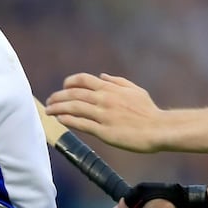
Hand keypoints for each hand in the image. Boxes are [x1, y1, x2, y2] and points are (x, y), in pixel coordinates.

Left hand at [45, 73, 162, 152]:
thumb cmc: (149, 111)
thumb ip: (118, 82)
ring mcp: (103, 115)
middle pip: (73, 94)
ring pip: (74, 108)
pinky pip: (81, 124)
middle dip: (57, 96)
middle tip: (49, 101)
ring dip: (57, 108)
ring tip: (48, 111)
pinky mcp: (104, 131)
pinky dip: (68, 120)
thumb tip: (102, 76)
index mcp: (111, 89)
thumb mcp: (135, 90)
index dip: (69, 82)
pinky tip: (60, 119)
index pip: (83, 80)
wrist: (159, 129)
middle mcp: (104, 99)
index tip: (62, 88)